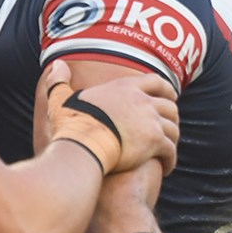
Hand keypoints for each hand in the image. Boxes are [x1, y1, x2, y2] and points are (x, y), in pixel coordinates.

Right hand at [38, 60, 178, 174]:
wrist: (83, 145)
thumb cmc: (71, 125)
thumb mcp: (61, 99)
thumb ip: (59, 82)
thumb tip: (58, 65)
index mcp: (126, 88)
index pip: (156, 82)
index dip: (166, 89)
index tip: (172, 96)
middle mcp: (143, 101)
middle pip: (170, 106)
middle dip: (173, 117)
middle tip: (170, 128)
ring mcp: (151, 121)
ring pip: (173, 130)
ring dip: (172, 140)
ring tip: (167, 151)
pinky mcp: (155, 142)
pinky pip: (170, 151)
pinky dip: (170, 160)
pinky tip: (166, 168)